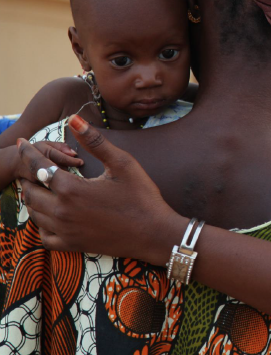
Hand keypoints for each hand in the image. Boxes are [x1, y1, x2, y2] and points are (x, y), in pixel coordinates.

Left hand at [17, 115, 186, 264]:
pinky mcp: (72, 244)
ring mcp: (65, 230)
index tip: (22, 143)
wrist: (154, 233)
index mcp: (72, 189)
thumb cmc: (142, 196)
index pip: (38, 166)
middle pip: (31, 190)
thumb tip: (74, 119)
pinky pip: (44, 235)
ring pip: (34, 212)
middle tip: (37, 165)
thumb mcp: (123, 164)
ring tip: (43, 185)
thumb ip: (96, 142)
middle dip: (30, 175)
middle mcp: (62, 211)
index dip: (29, 152)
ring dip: (34, 196)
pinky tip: (52, 213)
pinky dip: (41, 222)